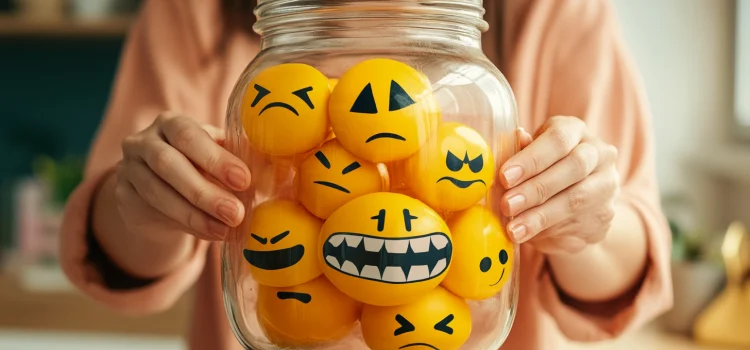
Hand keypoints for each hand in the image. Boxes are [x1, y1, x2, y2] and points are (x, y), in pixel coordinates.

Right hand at [116, 113, 250, 240]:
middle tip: (236, 213)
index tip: (243, 180)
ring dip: (194, 215)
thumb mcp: (222, 158)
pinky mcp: (123, 198)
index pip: (188, 134)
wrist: (163, 189)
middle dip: (204, 191)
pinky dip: (184, 226)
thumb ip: (246, 161)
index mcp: (171, 123)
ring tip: (225, 230)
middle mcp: (143, 142)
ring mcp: (128, 170)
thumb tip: (281, 172)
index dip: (215, 158)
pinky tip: (210, 234)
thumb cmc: (202, 166)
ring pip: (157, 193)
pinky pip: (151, 213)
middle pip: (168, 164)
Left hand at [499, 116, 619, 253]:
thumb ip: (521, 151)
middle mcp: (599, 154)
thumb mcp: (529, 156)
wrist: (576, 202)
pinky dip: (547, 231)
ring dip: (539, 217)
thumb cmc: (542, 169)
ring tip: (513, 229)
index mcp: (576, 131)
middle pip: (573, 167)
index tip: (505, 177)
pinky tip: (527, 236)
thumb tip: (514, 140)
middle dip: (535, 189)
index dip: (531, 158)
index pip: (558, 139)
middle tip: (506, 205)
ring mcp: (607, 186)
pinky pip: (577, 224)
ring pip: (576, 200)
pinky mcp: (605, 216)